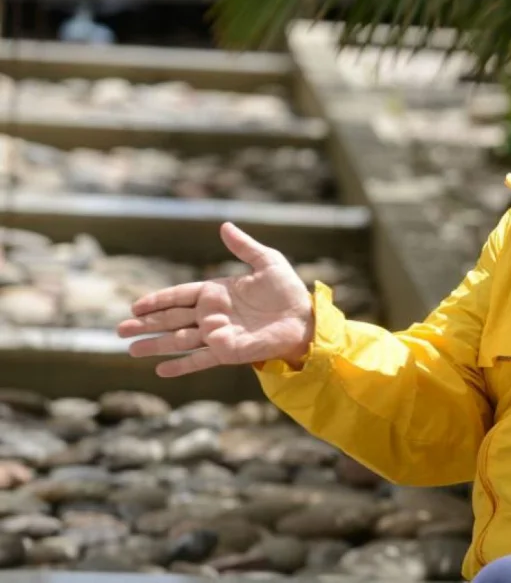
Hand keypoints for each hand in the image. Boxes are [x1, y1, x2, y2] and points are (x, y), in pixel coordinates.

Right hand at [117, 222, 313, 377]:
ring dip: (155, 345)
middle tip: (120, 329)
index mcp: (217, 293)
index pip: (179, 296)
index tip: (136, 305)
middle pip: (172, 319)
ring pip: (179, 340)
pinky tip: (160, 371)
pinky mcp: (228, 352)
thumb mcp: (267, 262)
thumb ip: (244, 247)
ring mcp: (218, 335)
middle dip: (146, 324)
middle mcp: (213, 315)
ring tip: (130, 350)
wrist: (305, 319)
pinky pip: (200, 359)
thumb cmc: (287, 291)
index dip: (157, 300)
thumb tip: (224, 225)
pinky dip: (181, 366)